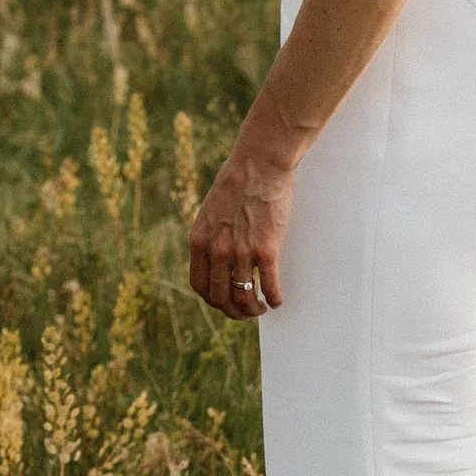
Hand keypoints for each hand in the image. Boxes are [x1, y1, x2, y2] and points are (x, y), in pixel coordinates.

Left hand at [188, 130, 297, 319]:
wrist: (258, 164)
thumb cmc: (237, 181)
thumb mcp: (211, 210)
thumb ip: (211, 235)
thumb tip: (217, 255)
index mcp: (199, 240)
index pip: (199, 285)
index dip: (212, 299)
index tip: (223, 301)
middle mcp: (217, 250)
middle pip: (220, 297)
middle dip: (233, 311)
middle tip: (245, 312)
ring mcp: (241, 251)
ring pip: (244, 297)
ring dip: (253, 310)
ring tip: (261, 308)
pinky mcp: (267, 249)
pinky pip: (269, 286)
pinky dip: (273, 298)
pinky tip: (277, 300)